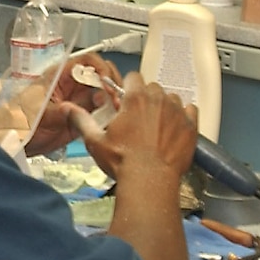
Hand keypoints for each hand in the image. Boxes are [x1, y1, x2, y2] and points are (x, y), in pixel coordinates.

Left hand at [24, 55, 119, 157]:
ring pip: (104, 94)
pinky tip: (113, 123)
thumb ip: (65, 110)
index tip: (109, 83)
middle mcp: (73, 86)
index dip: (101, 68)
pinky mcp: (82, 118)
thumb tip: (91, 103)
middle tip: (118, 101)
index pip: (88, 61)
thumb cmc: (19, 121)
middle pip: (101, 76)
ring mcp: (79, 102)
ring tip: (119, 113)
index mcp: (61, 76)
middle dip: (112, 85)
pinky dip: (110, 116)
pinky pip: (101, 113)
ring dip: (114, 101)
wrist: (13, 142)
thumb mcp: (41, 114)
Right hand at [69, 71, 194, 181]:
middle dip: (146, 99)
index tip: (125, 101)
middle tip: (139, 119)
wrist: (150, 182)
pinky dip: (184, 117)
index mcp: (135, 98)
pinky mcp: (192, 126)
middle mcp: (158, 99)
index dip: (128, 88)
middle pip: (152, 88)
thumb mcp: (95, 141)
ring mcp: (178, 111)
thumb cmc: (121, 161)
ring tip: (157, 127)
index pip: (133, 77)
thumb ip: (82, 120)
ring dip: (164, 108)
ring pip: (171, 99)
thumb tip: (67, 109)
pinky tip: (175, 130)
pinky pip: (191, 111)